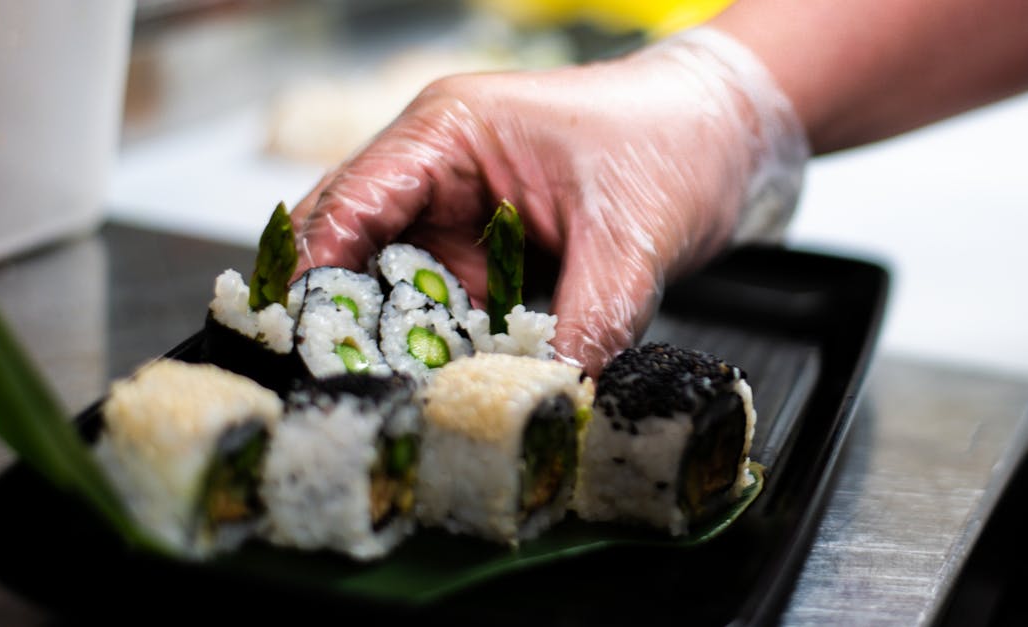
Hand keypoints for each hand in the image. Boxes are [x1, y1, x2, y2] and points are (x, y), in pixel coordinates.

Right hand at [290, 27, 807, 376]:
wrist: (725, 135)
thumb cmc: (673, 139)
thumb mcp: (631, 234)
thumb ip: (590, 320)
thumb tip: (554, 401)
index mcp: (450, 132)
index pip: (355, 198)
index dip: (317, 266)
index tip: (301, 334)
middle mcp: (438, 170)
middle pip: (353, 244)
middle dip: (341, 312)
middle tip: (333, 378)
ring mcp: (461, 214)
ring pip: (395, 284)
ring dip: (392, 336)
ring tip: (381, 391)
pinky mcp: (488, 252)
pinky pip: (444, 306)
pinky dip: (440, 343)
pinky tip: (439, 381)